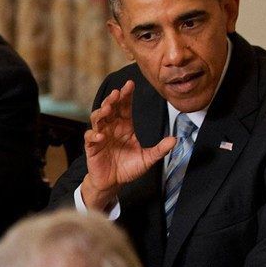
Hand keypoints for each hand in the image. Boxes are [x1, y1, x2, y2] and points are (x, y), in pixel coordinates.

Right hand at [79, 79, 176, 211]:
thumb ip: (160, 150)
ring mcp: (101, 136)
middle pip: (110, 108)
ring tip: (108, 108)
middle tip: (117, 93)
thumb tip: (175, 140)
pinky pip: (90, 137)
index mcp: (125, 126)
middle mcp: (112, 128)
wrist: (113, 182)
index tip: (130, 84)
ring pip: (97, 118)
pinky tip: (101, 136)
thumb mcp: (147, 159)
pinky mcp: (92, 146)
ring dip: (101, 112)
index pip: (125, 107)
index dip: (127, 95)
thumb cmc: (128, 168)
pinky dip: (94, 135)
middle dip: (112, 99)